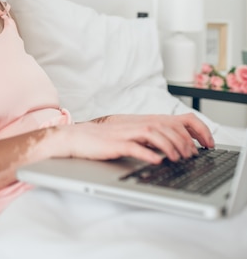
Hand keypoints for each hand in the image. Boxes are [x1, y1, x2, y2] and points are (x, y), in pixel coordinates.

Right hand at [62, 113, 214, 164]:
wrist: (77, 137)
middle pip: (165, 127)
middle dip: (182, 141)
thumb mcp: (129, 136)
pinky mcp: (115, 144)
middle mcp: (135, 124)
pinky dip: (147, 154)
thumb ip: (148, 139)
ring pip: (152, 134)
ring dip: (168, 146)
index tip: (203, 144)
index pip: (171, 120)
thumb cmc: (103, 140)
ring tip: (177, 159)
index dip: (190, 129)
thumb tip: (170, 149)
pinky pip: (133, 147)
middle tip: (190, 156)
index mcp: (140, 122)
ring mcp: (125, 133)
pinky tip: (156, 161)